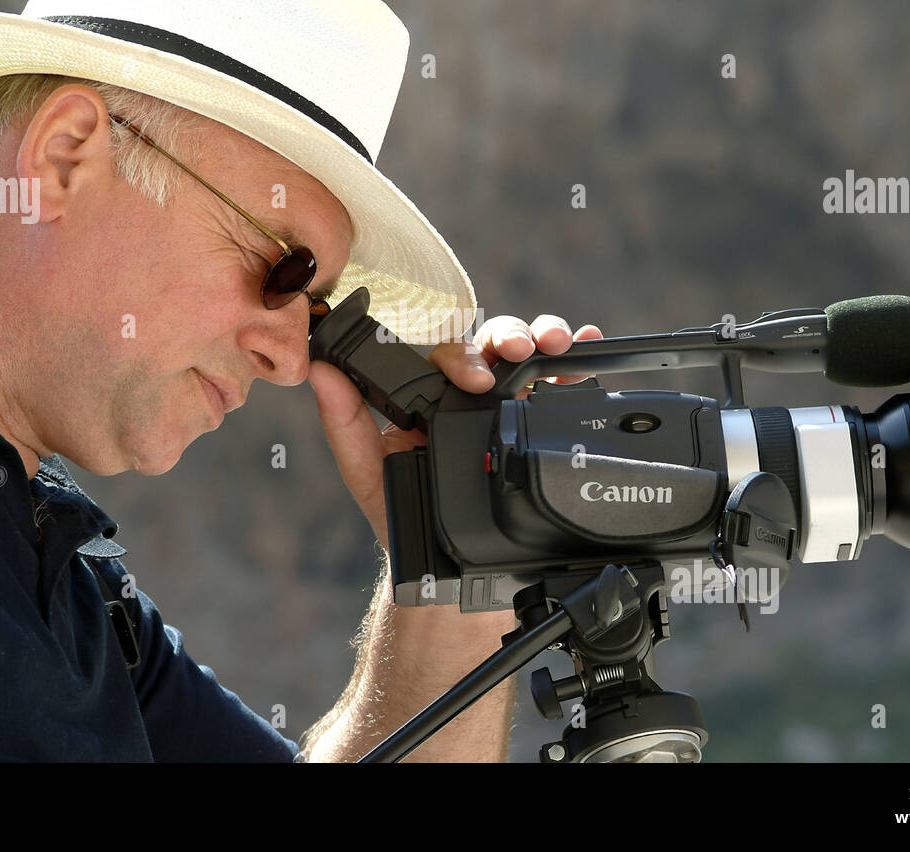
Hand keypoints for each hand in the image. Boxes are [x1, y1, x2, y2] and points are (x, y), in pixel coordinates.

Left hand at [308, 314, 603, 548]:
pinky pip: (558, 389)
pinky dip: (576, 365)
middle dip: (510, 337)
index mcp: (426, 392)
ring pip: (527, 357)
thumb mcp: (369, 474)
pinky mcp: (537, 426)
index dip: (459, 353)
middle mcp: (467, 393)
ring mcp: (506, 408)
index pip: (441, 352)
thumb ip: (344, 423)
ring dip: (545, 341)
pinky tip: (588, 344)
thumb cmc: (403, 517)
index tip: (474, 380)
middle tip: (521, 351)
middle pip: (491, 344)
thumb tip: (321, 369)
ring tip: (560, 345)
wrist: (451, 572)